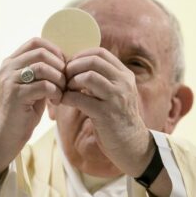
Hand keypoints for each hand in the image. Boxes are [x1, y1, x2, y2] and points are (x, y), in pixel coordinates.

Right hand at [0, 37, 65, 173]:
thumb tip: (65, 58)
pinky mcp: (15, 95)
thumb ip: (43, 70)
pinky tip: (56, 101)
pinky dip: (56, 92)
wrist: (8, 134)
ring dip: (59, 80)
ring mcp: (9, 80)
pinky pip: (44, 86)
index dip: (55, 50)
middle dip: (59, 66)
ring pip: (43, 68)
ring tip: (61, 92)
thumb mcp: (33, 84)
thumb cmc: (25, 109)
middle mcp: (8, 67)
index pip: (36, 42)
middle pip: (41, 53)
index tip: (64, 65)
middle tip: (65, 81)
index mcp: (11, 62)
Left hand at [62, 47, 154, 176]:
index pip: (100, 52)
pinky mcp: (106, 114)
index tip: (70, 65)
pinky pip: (81, 99)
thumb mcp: (115, 92)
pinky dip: (68, 97)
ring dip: (71, 81)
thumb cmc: (117, 116)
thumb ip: (102, 78)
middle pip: (93, 61)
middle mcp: (123, 83)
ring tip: (65, 89)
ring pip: (88, 77)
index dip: (80, 55)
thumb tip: (75, 64)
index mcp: (125, 75)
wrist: (132, 144)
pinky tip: (64, 101)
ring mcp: (116, 98)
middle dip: (73, 66)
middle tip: (63, 76)